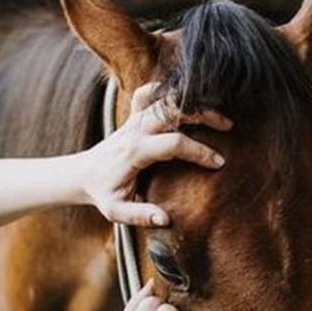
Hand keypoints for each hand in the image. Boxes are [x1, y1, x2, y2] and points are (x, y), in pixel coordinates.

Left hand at [82, 82, 230, 226]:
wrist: (82, 174)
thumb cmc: (103, 193)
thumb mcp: (116, 211)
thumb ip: (139, 215)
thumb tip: (165, 219)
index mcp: (135, 151)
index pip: (174, 144)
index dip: (199, 152)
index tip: (219, 163)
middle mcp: (136, 130)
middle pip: (174, 110)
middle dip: (204, 115)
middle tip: (228, 127)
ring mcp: (134, 119)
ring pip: (166, 98)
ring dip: (194, 103)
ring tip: (217, 114)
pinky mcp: (133, 115)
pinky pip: (149, 93)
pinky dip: (167, 91)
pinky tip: (186, 100)